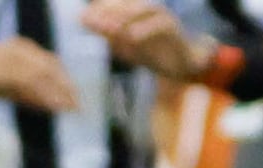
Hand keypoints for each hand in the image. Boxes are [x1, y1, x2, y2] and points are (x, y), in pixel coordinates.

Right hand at [0, 34, 80, 109]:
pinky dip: (42, 93)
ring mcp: (11, 56)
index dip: (65, 80)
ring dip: (56, 92)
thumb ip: (33, 95)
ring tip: (67, 109)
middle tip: (76, 106)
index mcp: (23, 48)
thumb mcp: (13, 89)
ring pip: (42, 74)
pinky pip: (29, 81)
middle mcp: (19, 48)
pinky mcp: (4, 67)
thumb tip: (56, 106)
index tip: (75, 99)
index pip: (51, 63)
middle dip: (65, 87)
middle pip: (50, 66)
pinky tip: (52, 106)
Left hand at [79, 0, 209, 80]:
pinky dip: (144, 29)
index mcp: (134, 10)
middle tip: (92, 22)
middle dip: (108, 11)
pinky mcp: (172, 26)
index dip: (98, 9)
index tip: (81, 19)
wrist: (181, 66)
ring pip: (142, 9)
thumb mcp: (125, 46)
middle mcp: (146, 8)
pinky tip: (132, 37)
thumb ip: (106, 33)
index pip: (113, 3)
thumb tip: (82, 20)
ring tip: (110, 28)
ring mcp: (160, 15)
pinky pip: (158, 25)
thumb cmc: (152, 53)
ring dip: (125, 17)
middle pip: (126, 3)